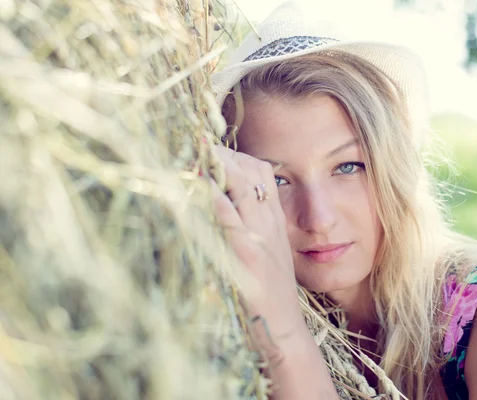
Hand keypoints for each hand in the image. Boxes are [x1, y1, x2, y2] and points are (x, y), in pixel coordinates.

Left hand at [209, 146, 303, 341]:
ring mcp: (258, 236)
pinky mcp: (245, 253)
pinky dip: (212, 196)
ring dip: (215, 165)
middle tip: (196, 142)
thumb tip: (226, 211)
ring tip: (192, 151)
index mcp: (275, 221)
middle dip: (223, 152)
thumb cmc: (273, 294)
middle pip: (251, 170)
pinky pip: (228, 215)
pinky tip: (196, 184)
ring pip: (241, 185)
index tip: (213, 148)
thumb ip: (255, 230)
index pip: (262, 173)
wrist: (284, 328)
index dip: (237, 155)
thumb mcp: (271, 254)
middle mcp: (269, 222)